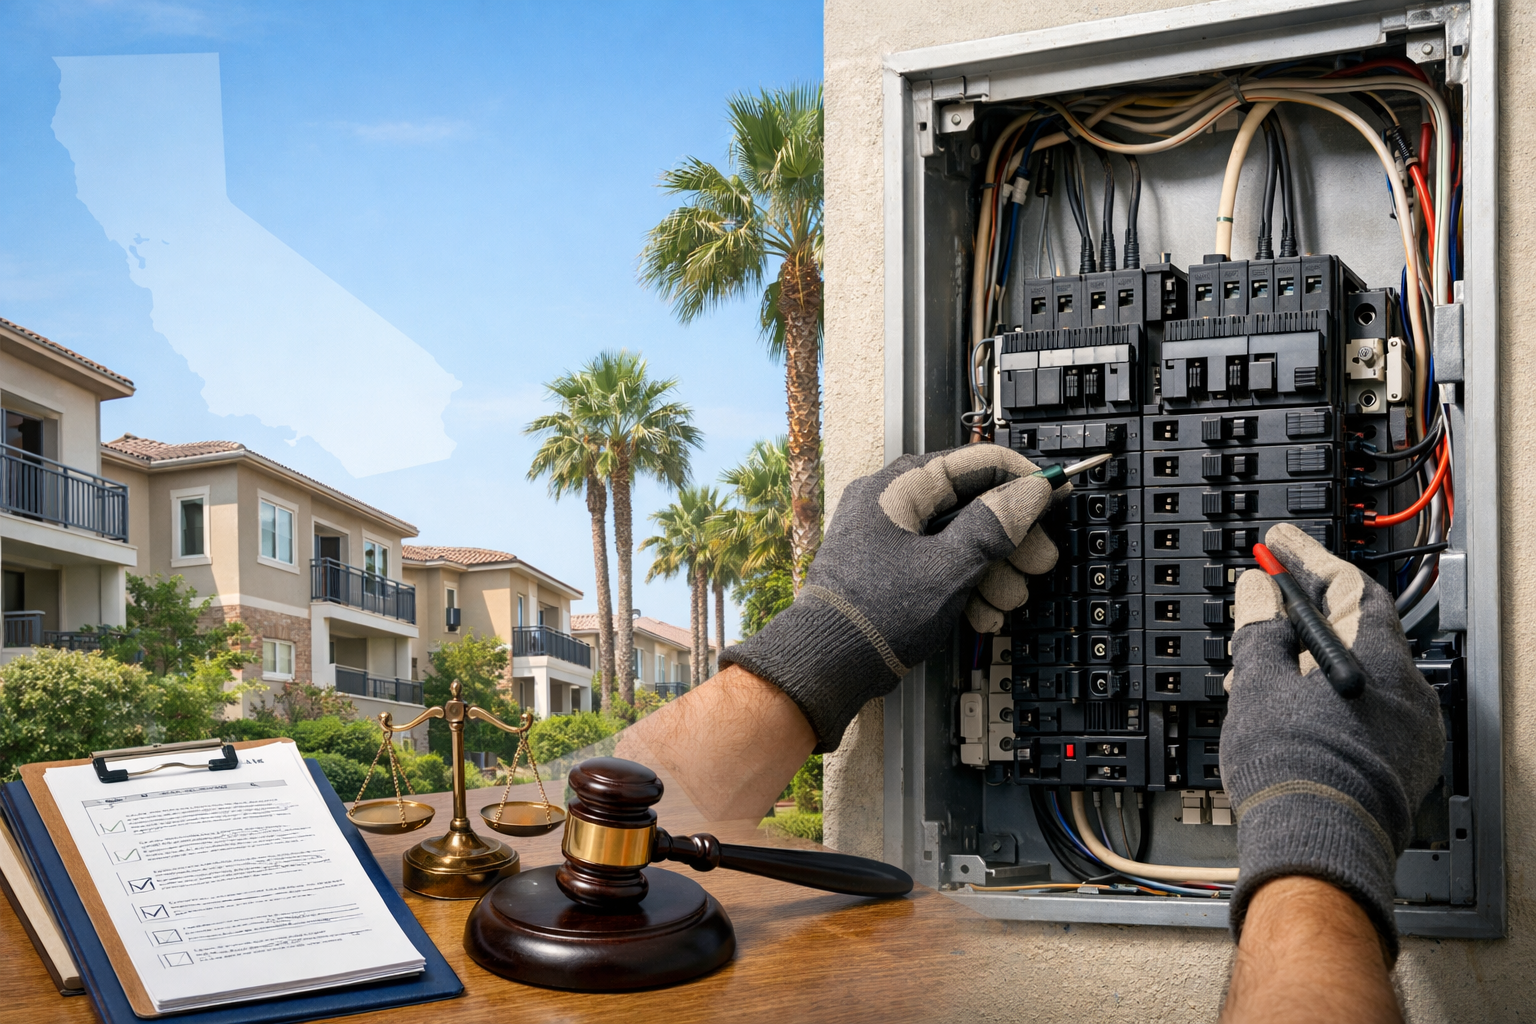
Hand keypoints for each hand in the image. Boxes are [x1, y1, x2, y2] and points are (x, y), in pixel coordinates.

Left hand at [721, 445, 1058, 750]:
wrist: (827, 665)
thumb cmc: (874, 614)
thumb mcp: (949, 567)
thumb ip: (994, 526)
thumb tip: (1030, 493)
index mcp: (898, 486)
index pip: (975, 462)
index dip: (1023, 478)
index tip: (1057, 493)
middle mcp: (891, 503)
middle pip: (971, 504)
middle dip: (1010, 540)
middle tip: (1039, 564)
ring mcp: (888, 536)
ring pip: (959, 539)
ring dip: (992, 571)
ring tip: (1008, 601)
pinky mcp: (890, 568)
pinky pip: (939, 563)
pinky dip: (965, 586)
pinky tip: (983, 616)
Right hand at [1221, 523, 1443, 961]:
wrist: (1316, 843)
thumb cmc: (1292, 768)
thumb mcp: (1258, 682)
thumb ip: (1260, 627)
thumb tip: (1257, 591)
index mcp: (1377, 657)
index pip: (1348, 585)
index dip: (1308, 559)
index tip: (1280, 542)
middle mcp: (1407, 690)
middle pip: (1354, 629)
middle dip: (1303, 616)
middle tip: (1262, 604)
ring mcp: (1410, 731)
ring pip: (1357, 674)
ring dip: (1308, 662)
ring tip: (1257, 673)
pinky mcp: (1403, 764)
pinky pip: (1366, 711)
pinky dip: (1328, 699)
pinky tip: (1288, 711)